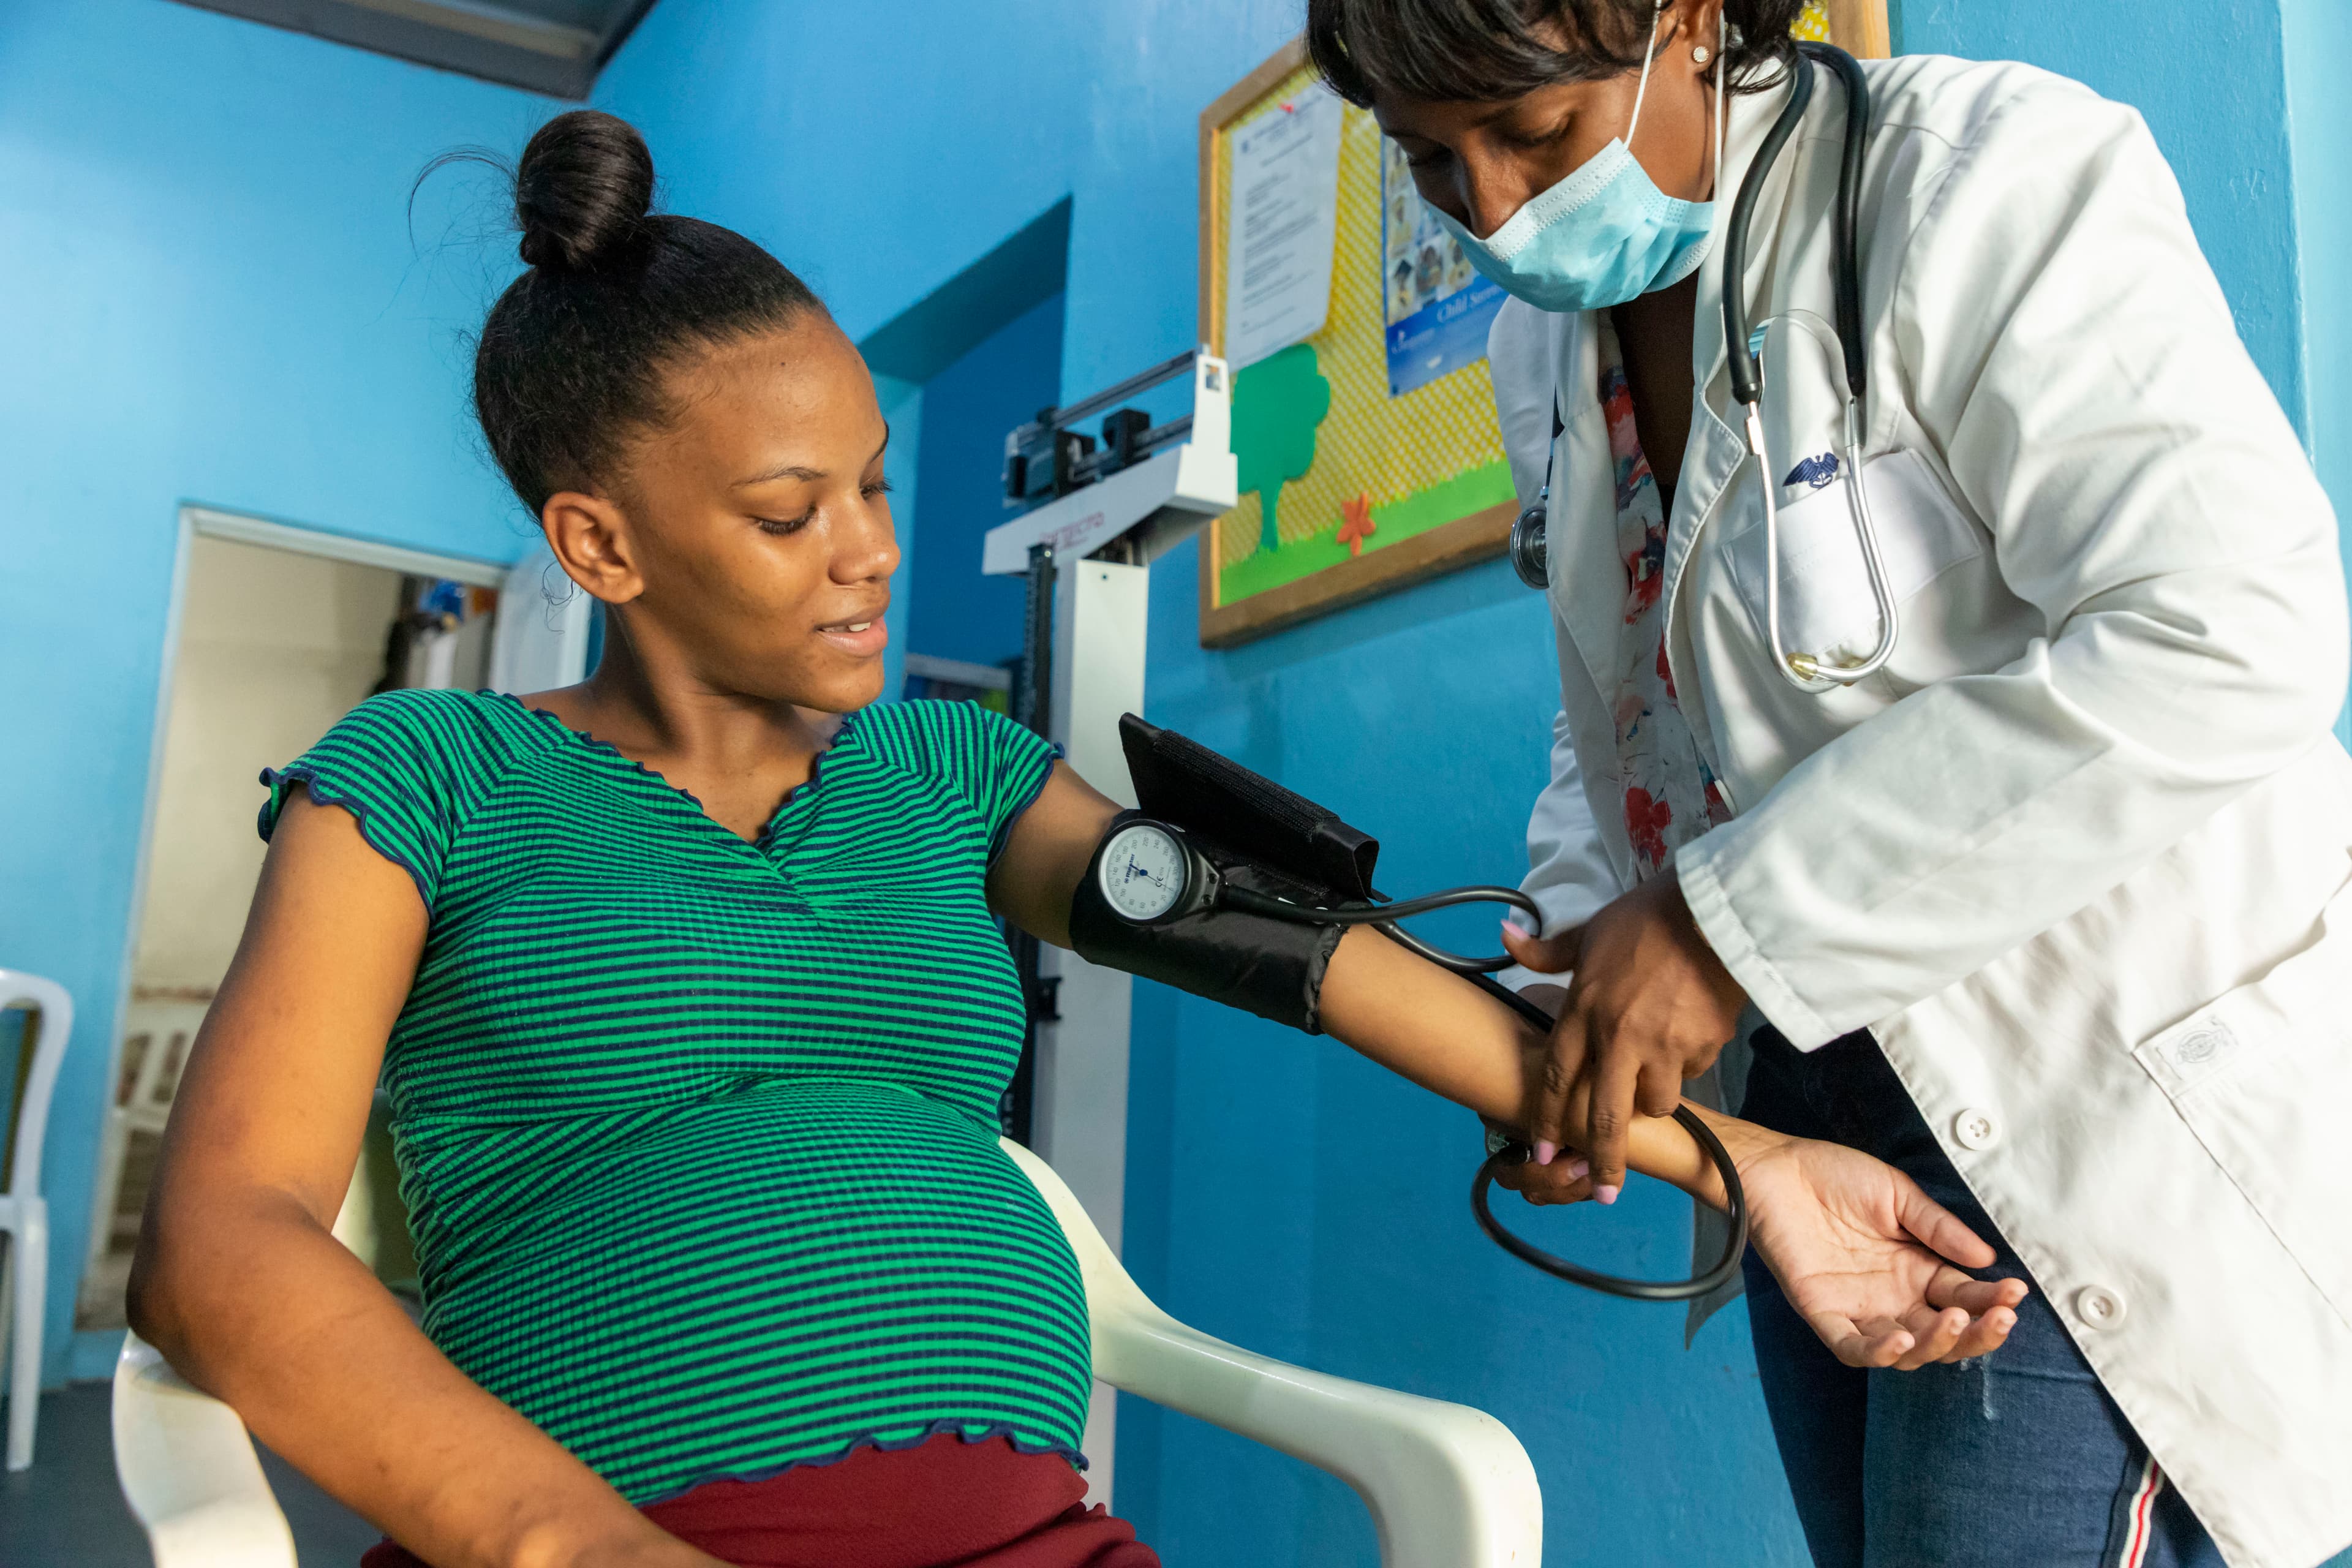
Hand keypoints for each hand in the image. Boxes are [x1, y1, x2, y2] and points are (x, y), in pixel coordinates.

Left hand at [1500, 871, 1745, 1205]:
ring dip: (1653, 1099)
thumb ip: (1549, 951)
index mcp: (1585, 1010)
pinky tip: (1690, 1035)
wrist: (1716, 912)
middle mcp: (1620, 1037)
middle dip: (1601, 1161)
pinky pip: (1692, 1072)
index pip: (1555, 1078)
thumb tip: (1505, 935)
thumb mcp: (1591, 931)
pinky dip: (1688, 1065)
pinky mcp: (1705, 1046)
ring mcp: (1665, 1046)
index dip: (1545, 1120)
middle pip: (1604, 1115)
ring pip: (1655, 1102)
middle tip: (1603, 1194)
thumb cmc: (1646, 919)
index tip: (1540, 1153)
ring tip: (1657, 1074)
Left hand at [1729, 1126, 2028, 1368]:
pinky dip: (1878, 1352)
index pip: (1964, 1297)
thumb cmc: (1836, 1177)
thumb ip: (1939, 1227)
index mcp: (1917, 1270)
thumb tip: (1987, 1259)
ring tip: (1956, 1322)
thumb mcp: (1898, 1195)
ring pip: (1907, 1351)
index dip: (1992, 1300)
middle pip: (1944, 1336)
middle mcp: (1893, 1298)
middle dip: (1978, 1334)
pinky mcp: (1822, 1312)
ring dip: (1936, 1345)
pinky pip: (1853, 1347)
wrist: (1778, 1168)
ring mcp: (1859, 1309)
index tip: (2016, 1292)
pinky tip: (1902, 1342)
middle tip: (2001, 1317)